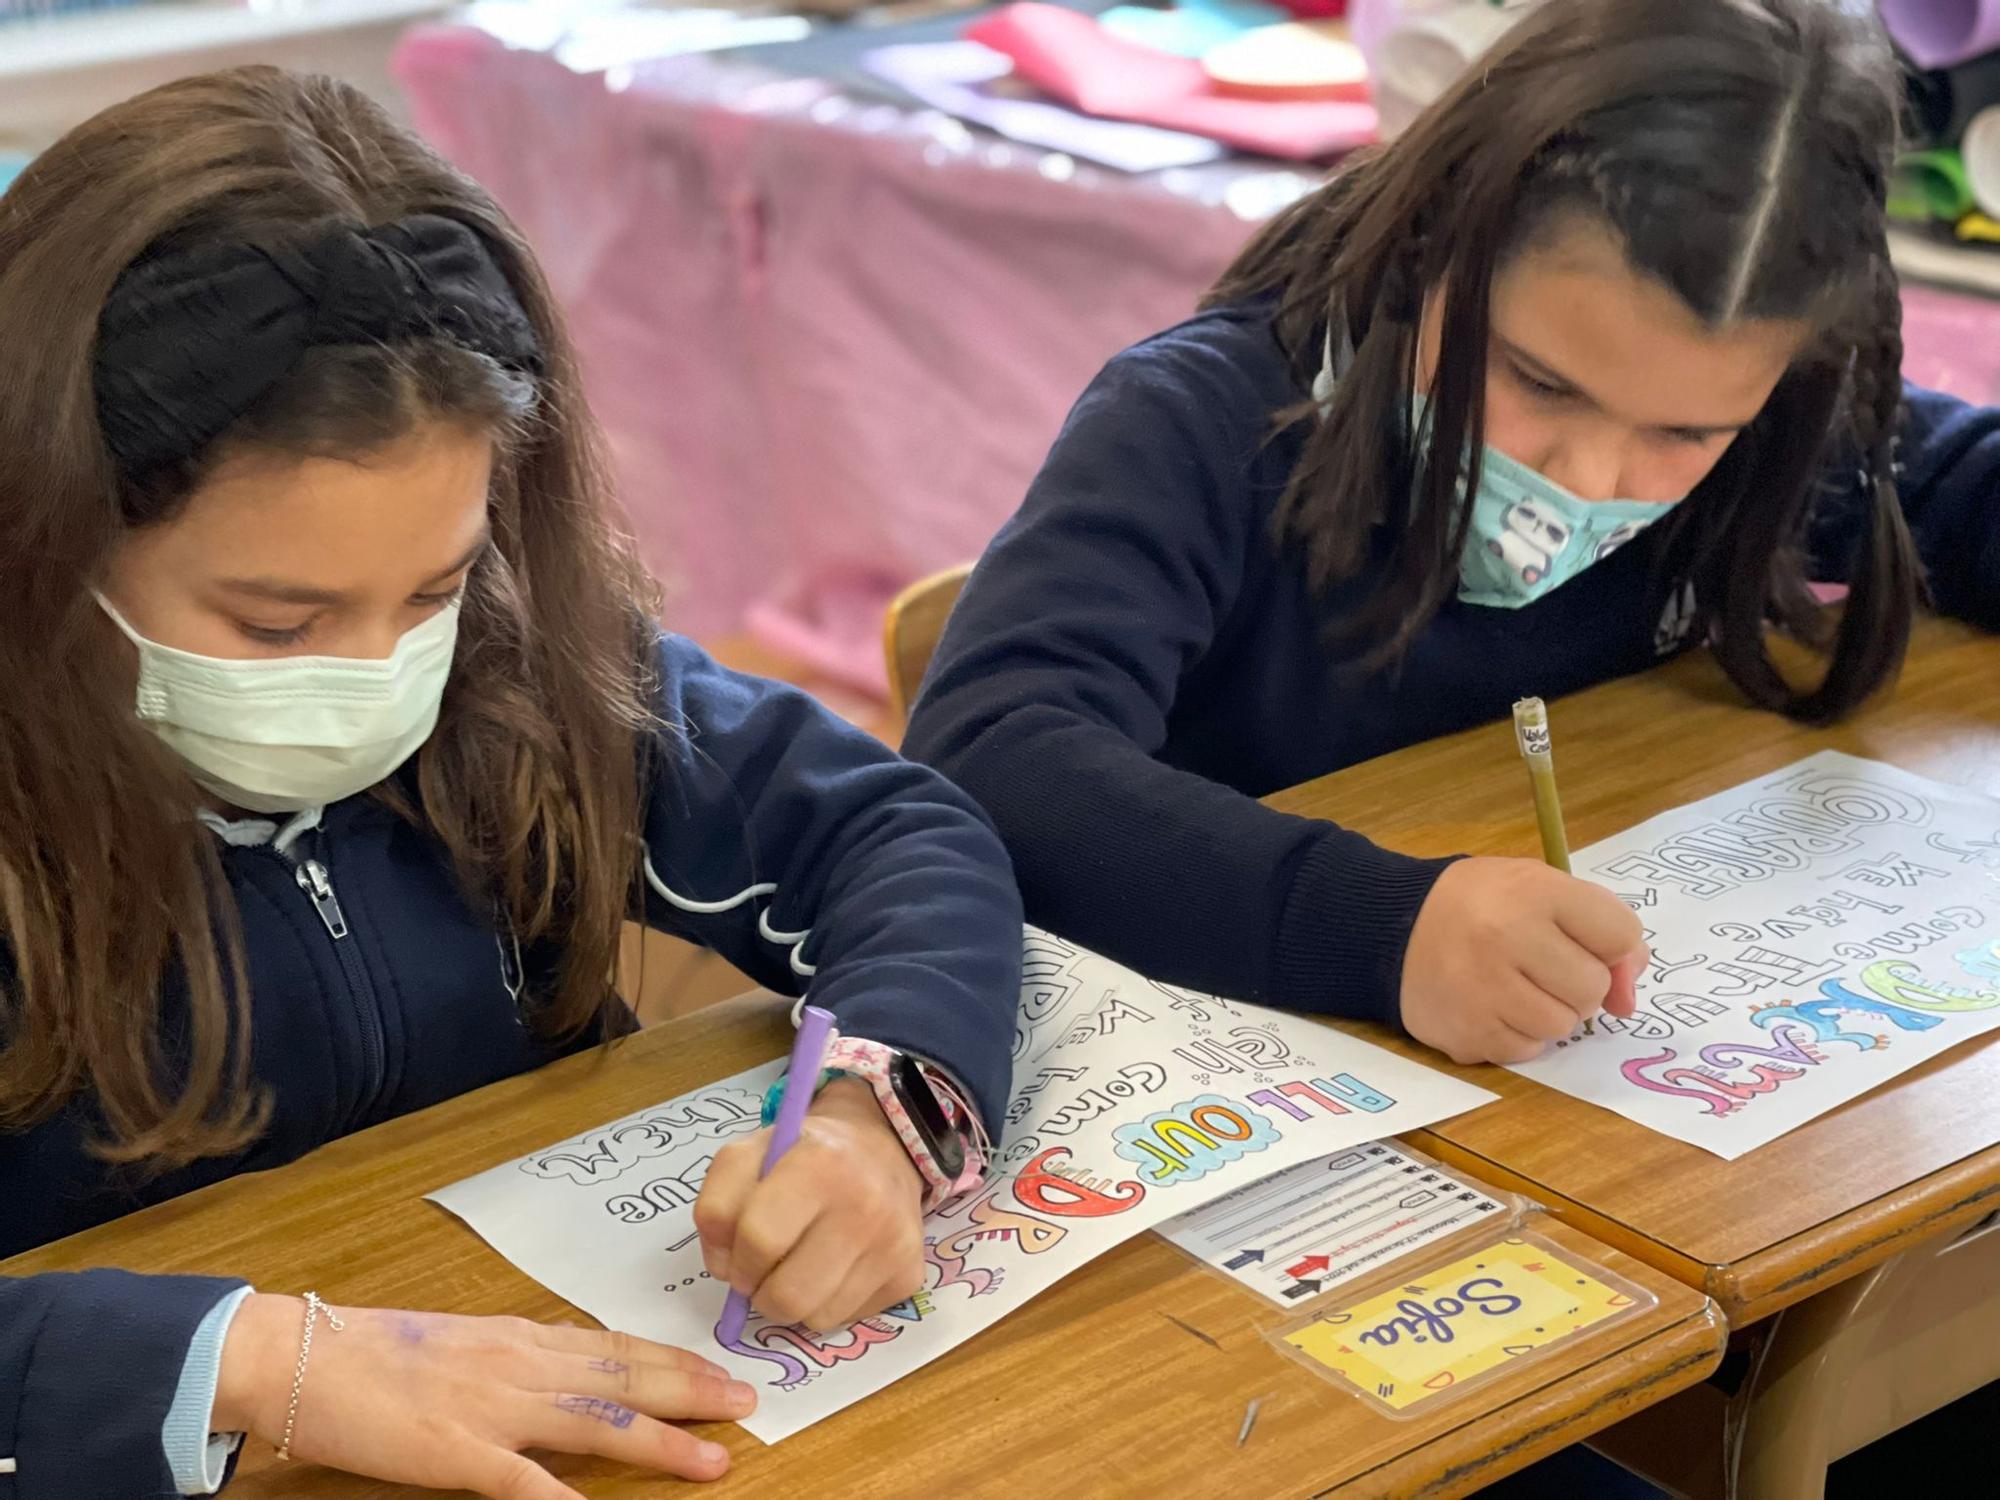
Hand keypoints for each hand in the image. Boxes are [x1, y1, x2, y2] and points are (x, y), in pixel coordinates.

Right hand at [213, 1296, 754, 1497]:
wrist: (302, 1355)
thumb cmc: (377, 1353)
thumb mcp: (466, 1344)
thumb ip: (520, 1358)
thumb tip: (572, 1366)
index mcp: (521, 1339)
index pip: (617, 1346)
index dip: (674, 1360)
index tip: (722, 1368)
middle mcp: (520, 1365)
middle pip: (624, 1377)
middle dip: (692, 1391)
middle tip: (747, 1402)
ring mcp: (491, 1407)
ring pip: (596, 1421)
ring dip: (659, 1442)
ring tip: (711, 1458)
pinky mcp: (454, 1449)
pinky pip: (519, 1480)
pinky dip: (561, 1499)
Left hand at [695, 1077, 924, 1331]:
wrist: (880, 1150)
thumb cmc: (802, 1157)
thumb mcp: (748, 1157)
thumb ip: (716, 1207)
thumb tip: (725, 1271)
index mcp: (819, 1163)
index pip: (758, 1239)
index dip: (735, 1259)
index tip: (738, 1256)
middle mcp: (866, 1205)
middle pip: (787, 1295)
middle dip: (761, 1293)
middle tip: (764, 1272)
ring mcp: (893, 1245)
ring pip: (816, 1318)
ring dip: (794, 1302)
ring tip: (799, 1265)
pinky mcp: (908, 1276)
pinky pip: (847, 1319)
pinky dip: (828, 1304)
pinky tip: (834, 1268)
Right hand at [1400, 856, 1646, 1064]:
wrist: (1391, 927)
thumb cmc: (1480, 905)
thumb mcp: (1538, 888)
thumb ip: (1599, 927)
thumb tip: (1628, 1000)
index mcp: (1532, 891)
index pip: (1619, 935)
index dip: (1612, 946)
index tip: (1586, 943)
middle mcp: (1505, 938)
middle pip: (1593, 988)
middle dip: (1577, 983)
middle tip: (1542, 967)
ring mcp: (1483, 991)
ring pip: (1562, 1026)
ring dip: (1549, 1012)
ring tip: (1514, 987)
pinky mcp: (1467, 1033)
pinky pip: (1527, 1050)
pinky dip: (1518, 1034)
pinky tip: (1491, 1006)